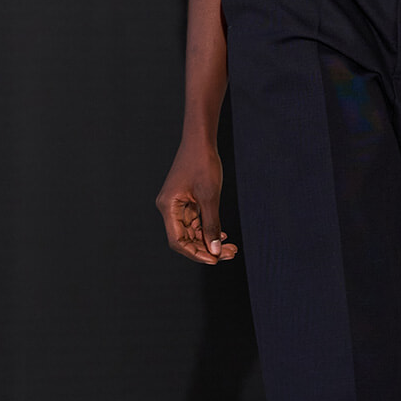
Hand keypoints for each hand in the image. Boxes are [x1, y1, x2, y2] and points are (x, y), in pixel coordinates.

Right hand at [156, 142, 238, 265]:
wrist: (201, 140)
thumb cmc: (203, 164)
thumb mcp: (209, 196)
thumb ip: (211, 224)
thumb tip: (215, 250)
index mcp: (168, 207)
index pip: (178, 241)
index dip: (195, 253)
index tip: (215, 260)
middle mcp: (169, 209)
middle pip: (186, 239)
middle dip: (207, 248)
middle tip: (230, 254)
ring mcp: (178, 205)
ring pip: (193, 232)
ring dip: (211, 240)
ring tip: (232, 248)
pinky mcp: (187, 201)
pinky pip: (196, 222)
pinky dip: (209, 229)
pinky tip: (224, 235)